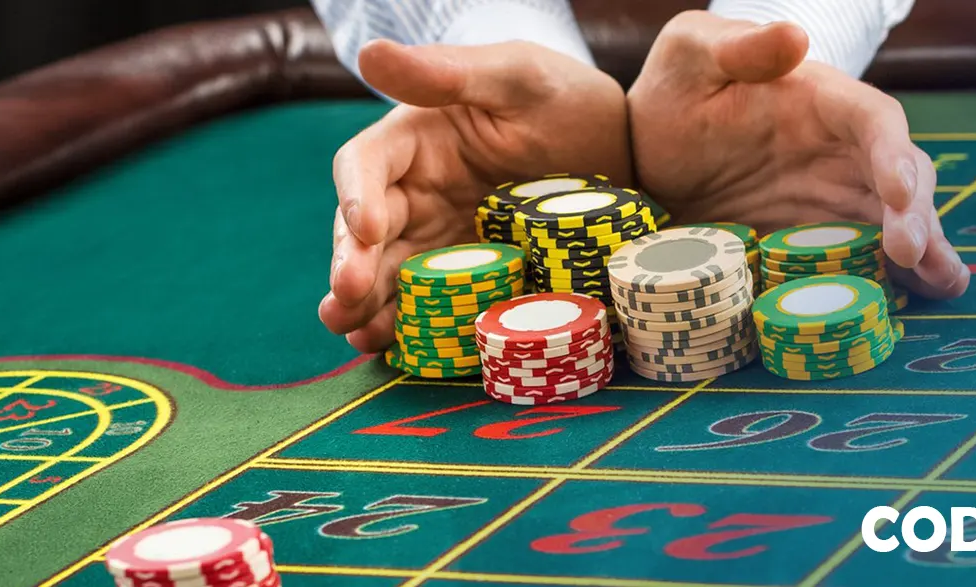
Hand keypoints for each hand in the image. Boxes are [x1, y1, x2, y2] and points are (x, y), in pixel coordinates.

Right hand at [320, 40, 630, 352]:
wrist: (629, 156)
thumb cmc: (566, 99)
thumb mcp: (517, 77)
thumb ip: (448, 73)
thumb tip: (370, 52)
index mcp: (416, 139)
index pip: (364, 164)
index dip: (354, 196)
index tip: (367, 228)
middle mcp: (416, 192)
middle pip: (364, 231)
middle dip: (351, 265)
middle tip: (347, 298)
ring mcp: (440, 240)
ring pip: (387, 274)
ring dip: (365, 306)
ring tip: (356, 334)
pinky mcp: (470, 278)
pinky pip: (430, 304)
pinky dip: (408, 326)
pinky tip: (394, 347)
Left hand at [627, 11, 969, 298]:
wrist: (648, 153)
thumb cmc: (676, 91)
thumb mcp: (691, 54)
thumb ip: (740, 46)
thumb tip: (794, 36)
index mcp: (822, 100)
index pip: (874, 121)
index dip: (893, 155)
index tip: (898, 192)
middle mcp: (843, 151)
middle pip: (902, 177)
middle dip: (916, 214)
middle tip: (912, 255)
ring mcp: (836, 199)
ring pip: (899, 221)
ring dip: (926, 252)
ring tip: (942, 284)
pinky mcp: (821, 240)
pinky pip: (867, 259)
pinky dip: (894, 280)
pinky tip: (913, 305)